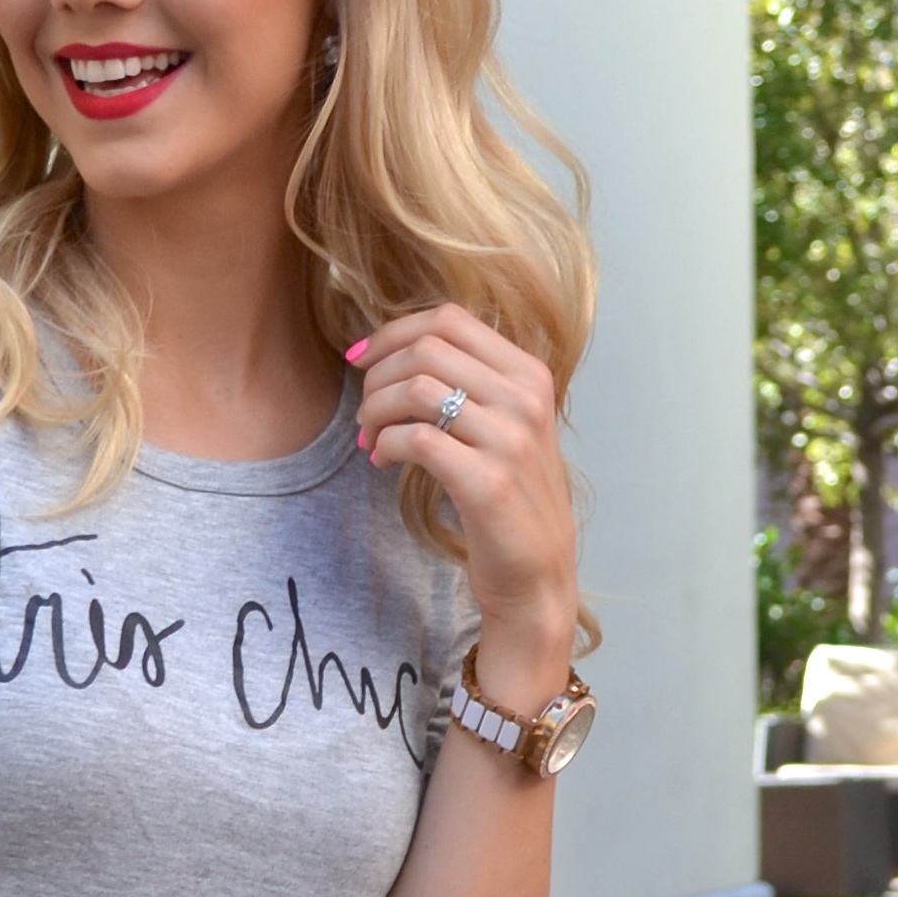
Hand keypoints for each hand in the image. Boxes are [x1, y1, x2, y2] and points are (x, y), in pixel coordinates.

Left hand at [347, 303, 577, 703]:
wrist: (537, 577)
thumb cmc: (512, 502)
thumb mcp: (507, 428)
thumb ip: (473, 384)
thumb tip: (401, 349)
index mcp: (531, 374)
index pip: (450, 320)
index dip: (394, 331)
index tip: (360, 358)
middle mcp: (526, 398)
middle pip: (427, 348)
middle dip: (377, 375)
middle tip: (363, 411)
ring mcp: (510, 439)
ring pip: (416, 388)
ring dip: (375, 410)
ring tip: (368, 438)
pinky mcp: (488, 481)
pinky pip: (416, 439)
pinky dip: (385, 445)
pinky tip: (381, 462)